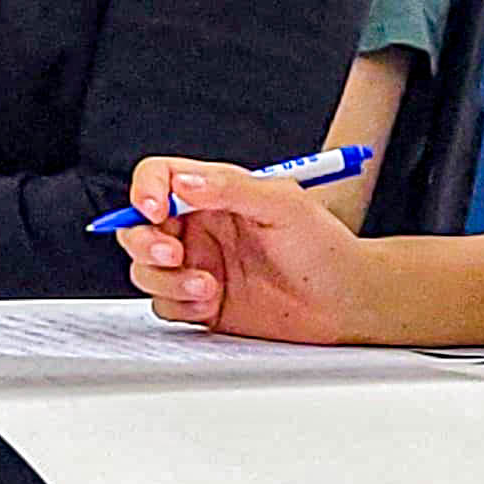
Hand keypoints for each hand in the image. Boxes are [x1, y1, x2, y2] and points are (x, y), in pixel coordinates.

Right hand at [115, 158, 377, 342]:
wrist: (345, 302)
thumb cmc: (325, 247)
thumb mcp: (283, 204)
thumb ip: (231, 188)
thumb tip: (184, 183)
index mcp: (216, 194)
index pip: (160, 178)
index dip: (146, 191)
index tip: (154, 209)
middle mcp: (201, 228)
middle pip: (138, 227)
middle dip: (144, 241)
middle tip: (172, 253)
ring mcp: (198, 266)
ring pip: (146, 269)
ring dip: (166, 280)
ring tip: (207, 286)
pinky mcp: (200, 304)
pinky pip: (165, 305)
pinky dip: (180, 305)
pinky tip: (212, 304)